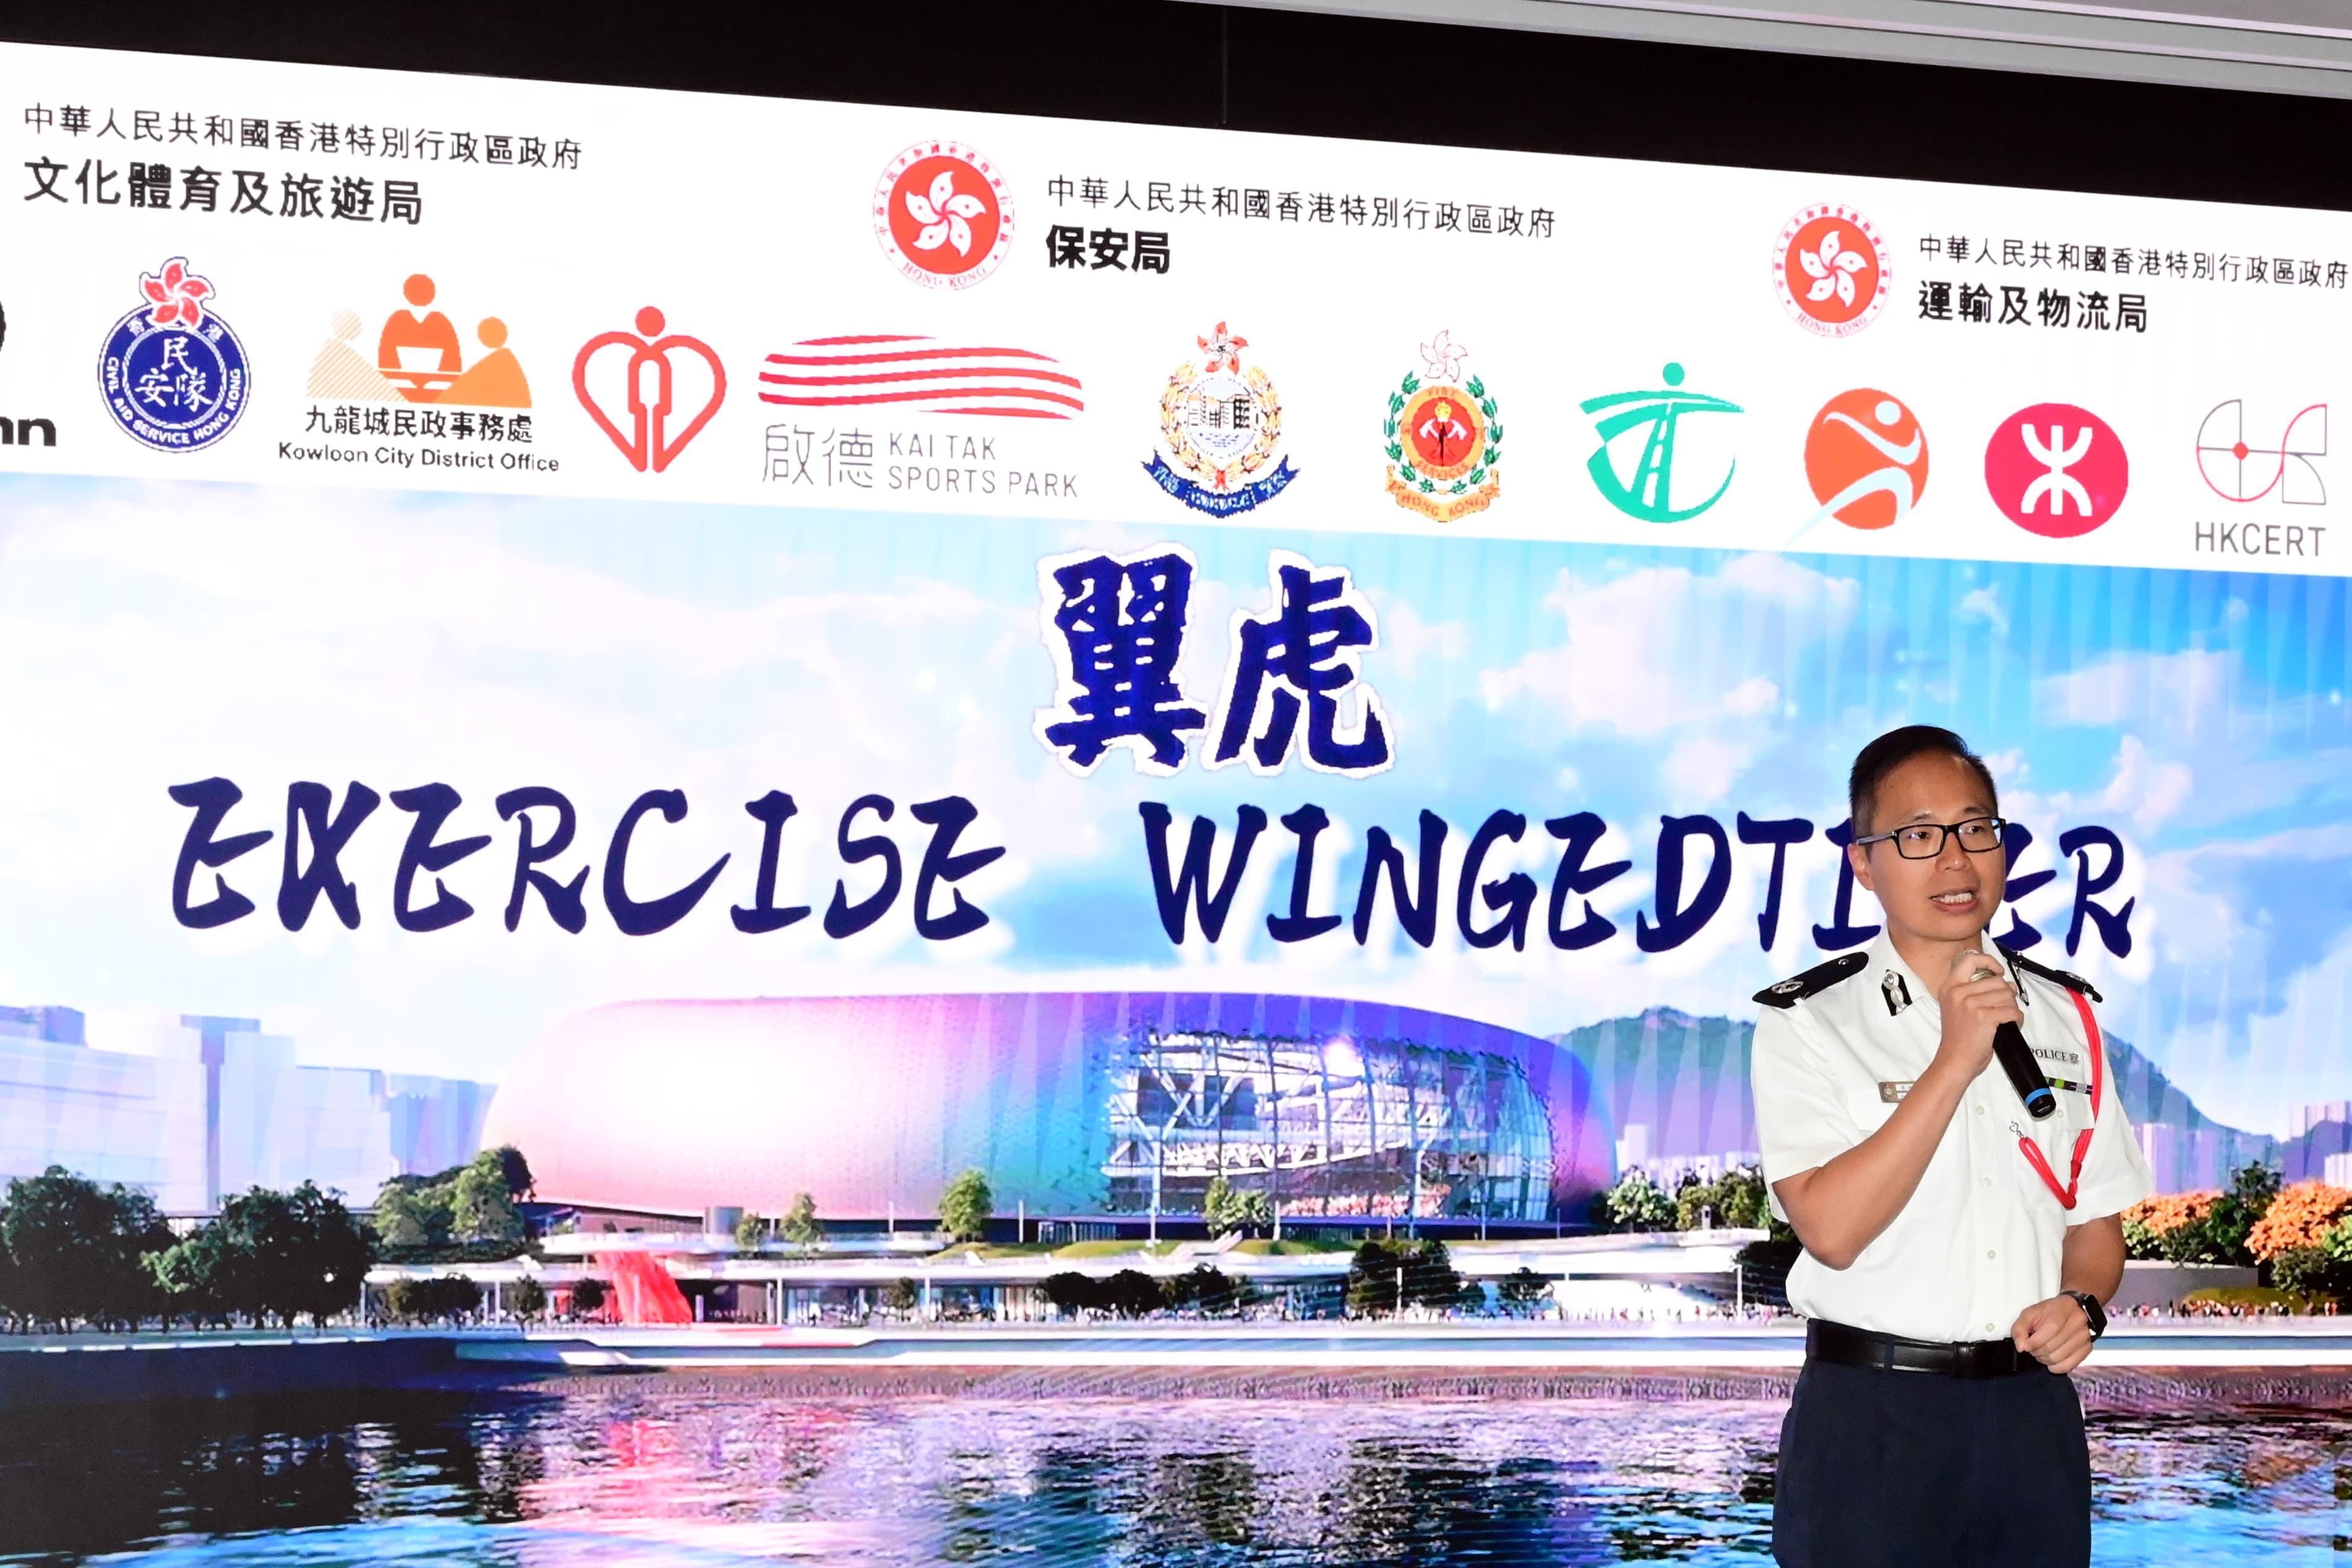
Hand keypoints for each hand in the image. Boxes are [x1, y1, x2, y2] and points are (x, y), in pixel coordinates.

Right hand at [1934, 951, 2022, 1080]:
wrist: (1954, 1060)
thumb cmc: (1959, 1037)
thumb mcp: (1957, 1007)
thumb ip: (1976, 991)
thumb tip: (2008, 984)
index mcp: (1949, 987)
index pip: (1970, 960)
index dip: (1989, 962)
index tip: (1998, 971)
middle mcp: (1958, 992)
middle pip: (1997, 981)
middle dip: (2006, 995)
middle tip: (2002, 1008)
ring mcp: (1970, 1004)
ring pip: (2007, 996)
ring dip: (2012, 1008)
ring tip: (2005, 1018)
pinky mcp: (1984, 1017)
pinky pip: (2012, 1011)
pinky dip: (2017, 1019)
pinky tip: (2010, 1024)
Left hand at [2012, 1294, 2096, 1372]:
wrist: (2073, 1310)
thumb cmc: (2051, 1311)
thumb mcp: (2031, 1313)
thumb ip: (2020, 1328)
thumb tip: (2021, 1346)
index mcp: (2064, 1308)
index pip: (2051, 1328)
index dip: (2035, 1341)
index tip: (2026, 1345)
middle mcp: (2077, 1322)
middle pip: (2052, 1346)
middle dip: (2036, 1350)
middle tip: (2032, 1347)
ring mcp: (2084, 1337)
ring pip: (2058, 1358)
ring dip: (2044, 1359)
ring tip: (2041, 1351)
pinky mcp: (2087, 1349)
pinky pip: (2069, 1366)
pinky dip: (2056, 1367)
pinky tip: (2051, 1360)